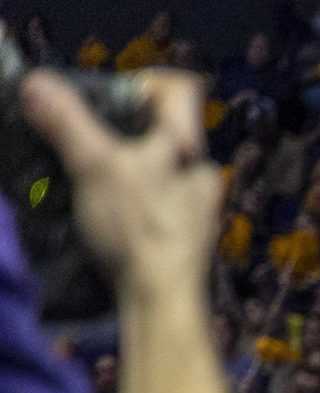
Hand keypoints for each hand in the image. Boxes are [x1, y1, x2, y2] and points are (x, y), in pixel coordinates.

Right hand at [22, 70, 220, 299]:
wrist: (162, 301)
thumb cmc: (138, 226)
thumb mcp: (95, 166)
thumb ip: (67, 122)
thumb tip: (36, 82)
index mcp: (190, 148)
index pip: (181, 90)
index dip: (145, 82)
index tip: (108, 94)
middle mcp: (202, 176)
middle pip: (164, 132)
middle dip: (125, 130)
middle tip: (87, 136)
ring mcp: (198, 212)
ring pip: (160, 170)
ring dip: (126, 168)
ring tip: (88, 174)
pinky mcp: (184, 241)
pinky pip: (156, 205)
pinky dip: (131, 201)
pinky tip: (105, 212)